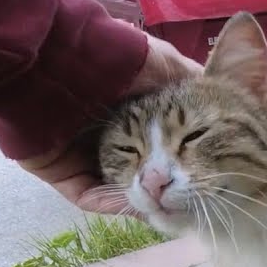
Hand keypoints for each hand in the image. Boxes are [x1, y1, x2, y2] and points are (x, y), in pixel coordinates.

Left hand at [17, 35, 201, 214]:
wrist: (57, 62)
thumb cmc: (115, 58)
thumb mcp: (166, 64)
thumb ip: (188, 82)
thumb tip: (209, 94)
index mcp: (122, 105)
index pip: (155, 139)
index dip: (179, 156)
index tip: (201, 172)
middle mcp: (100, 130)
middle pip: (137, 167)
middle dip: (161, 184)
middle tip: (187, 197)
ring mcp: (77, 153)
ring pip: (115, 186)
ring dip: (141, 199)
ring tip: (168, 208)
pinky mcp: (57, 171)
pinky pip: (89, 195)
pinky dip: (113, 204)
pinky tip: (139, 207)